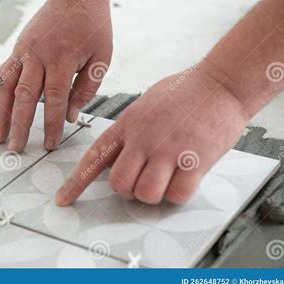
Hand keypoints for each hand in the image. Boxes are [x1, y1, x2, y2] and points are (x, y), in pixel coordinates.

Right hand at [0, 0, 112, 150]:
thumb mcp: (101, 57)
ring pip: (7, 86)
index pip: (55, 100)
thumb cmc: (93, 26)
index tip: (50, 144)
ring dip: (1, 113)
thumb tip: (69, 116)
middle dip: (20, 126)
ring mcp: (25, 50)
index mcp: (63, 58)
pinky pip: (4, 73)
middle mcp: (39, 55)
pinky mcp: (18, 47)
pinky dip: (0, 94)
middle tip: (16, 148)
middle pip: (26, 97)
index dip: (51, 125)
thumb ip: (86, 88)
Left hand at [56, 65, 249, 204]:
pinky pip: (177, 194)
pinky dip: (180, 192)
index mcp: (127, 124)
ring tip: (169, 176)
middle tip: (145, 178)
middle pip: (119, 184)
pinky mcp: (194, 160)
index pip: (94, 157)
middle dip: (129, 189)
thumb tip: (121, 154)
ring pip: (145, 193)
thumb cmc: (184, 92)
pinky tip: (187, 175)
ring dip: (155, 193)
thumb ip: (129, 131)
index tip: (63, 200)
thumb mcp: (144, 105)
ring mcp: (167, 149)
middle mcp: (142, 138)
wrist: (221, 82)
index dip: (76, 183)